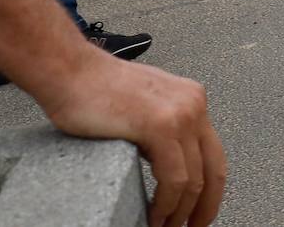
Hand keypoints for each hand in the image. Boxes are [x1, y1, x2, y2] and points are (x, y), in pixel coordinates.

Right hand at [39, 52, 225, 226]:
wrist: (70, 71)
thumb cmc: (95, 90)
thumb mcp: (146, 106)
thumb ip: (164, 128)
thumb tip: (168, 165)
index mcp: (192, 100)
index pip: (213, 154)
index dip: (210, 191)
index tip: (200, 213)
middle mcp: (193, 105)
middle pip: (213, 169)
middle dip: (204, 208)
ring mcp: (180, 114)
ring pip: (194, 180)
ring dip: (180, 213)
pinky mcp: (160, 126)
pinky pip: (174, 179)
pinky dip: (166, 205)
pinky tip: (154, 216)